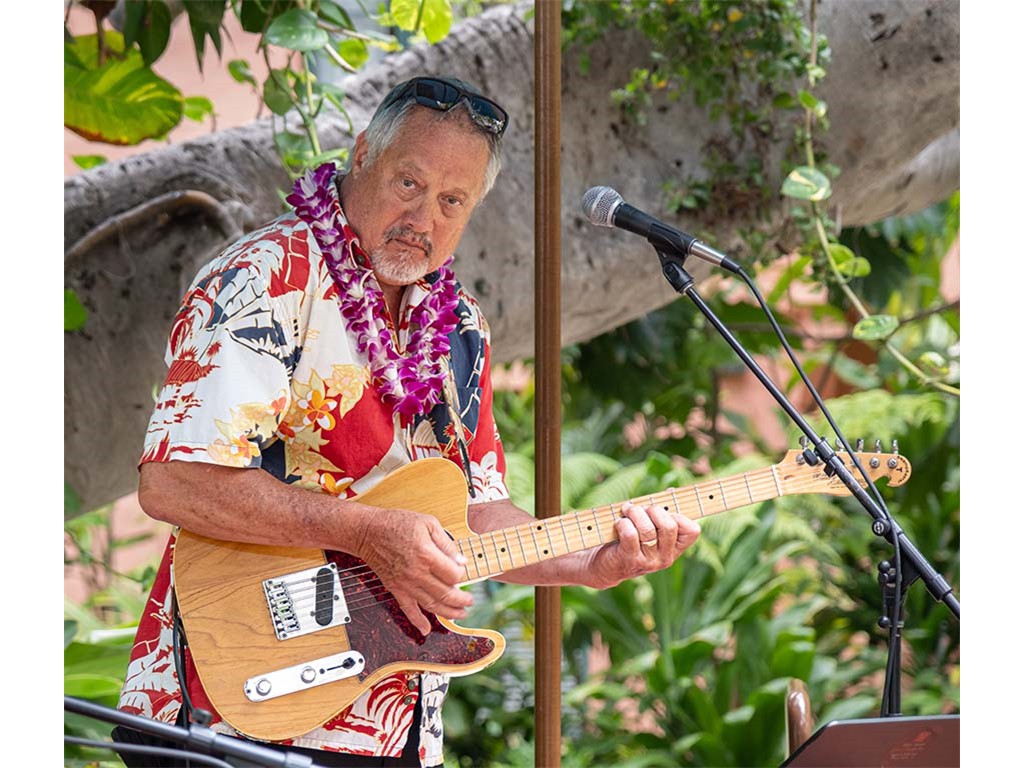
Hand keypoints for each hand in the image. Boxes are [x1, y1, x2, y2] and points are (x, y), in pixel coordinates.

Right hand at [351, 507, 471, 635]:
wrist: (369, 532)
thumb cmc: (397, 524)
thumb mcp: (428, 523)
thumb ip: (447, 543)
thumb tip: (460, 560)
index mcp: (427, 555)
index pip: (454, 574)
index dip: (462, 575)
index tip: (462, 571)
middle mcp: (417, 573)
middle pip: (446, 594)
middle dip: (462, 600)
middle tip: (470, 600)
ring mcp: (406, 583)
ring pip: (432, 605)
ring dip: (449, 613)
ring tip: (461, 614)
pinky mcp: (396, 589)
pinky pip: (408, 610)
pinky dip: (418, 622)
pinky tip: (426, 629)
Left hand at [585, 502, 700, 588]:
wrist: (605, 566)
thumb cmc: (628, 539)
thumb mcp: (648, 528)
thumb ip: (660, 513)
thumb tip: (670, 492)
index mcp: (675, 549)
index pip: (692, 530)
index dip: (678, 515)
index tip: (661, 510)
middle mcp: (665, 558)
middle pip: (669, 526)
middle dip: (652, 510)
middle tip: (639, 509)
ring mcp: (649, 562)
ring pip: (648, 529)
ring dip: (634, 513)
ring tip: (626, 511)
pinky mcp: (630, 560)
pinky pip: (631, 535)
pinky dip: (623, 523)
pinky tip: (618, 523)